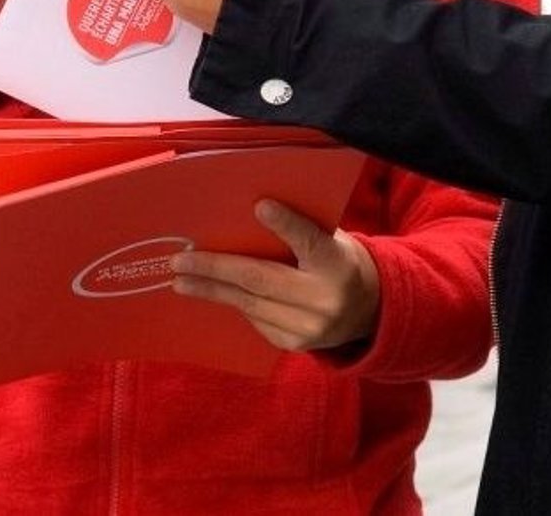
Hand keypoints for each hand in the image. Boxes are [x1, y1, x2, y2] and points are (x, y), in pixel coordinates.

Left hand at [170, 200, 381, 352]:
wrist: (368, 310)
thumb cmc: (339, 261)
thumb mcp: (332, 239)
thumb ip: (301, 231)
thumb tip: (252, 213)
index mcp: (337, 263)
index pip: (309, 241)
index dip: (286, 224)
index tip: (260, 205)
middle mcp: (324, 299)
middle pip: (262, 280)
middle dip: (217, 269)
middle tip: (181, 260)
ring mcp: (309, 327)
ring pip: (251, 304)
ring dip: (213, 290)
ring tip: (183, 280)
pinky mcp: (295, 344)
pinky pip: (256, 320)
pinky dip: (235, 303)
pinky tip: (214, 293)